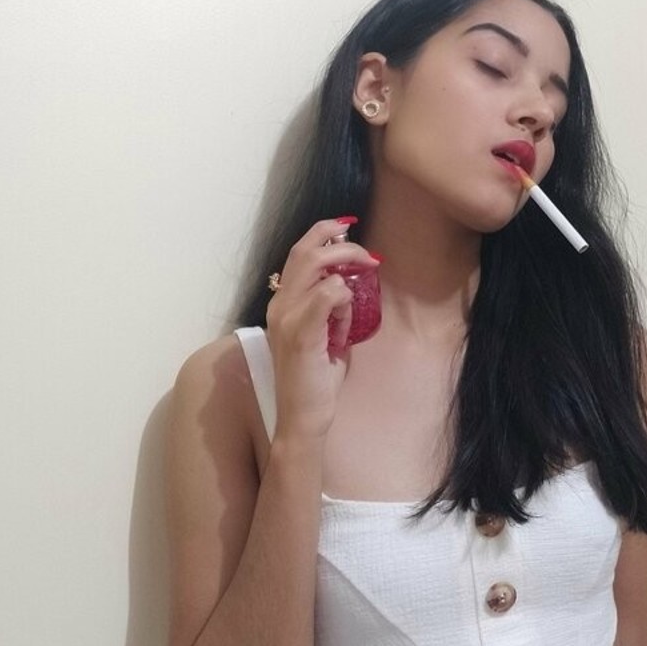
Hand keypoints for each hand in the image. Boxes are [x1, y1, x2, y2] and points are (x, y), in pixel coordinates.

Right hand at [264, 218, 378, 438]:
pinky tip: (349, 312)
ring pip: (315, 266)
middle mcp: (279, 306)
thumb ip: (334, 310)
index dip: (322, 234)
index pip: (298, 253)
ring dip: (346, 265)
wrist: (303, 417)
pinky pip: (324, 296)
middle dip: (340, 242)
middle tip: (367, 253)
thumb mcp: (327, 336)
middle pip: (305, 251)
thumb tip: (351, 287)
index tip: (347, 228)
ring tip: (367, 274)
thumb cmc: (316, 380)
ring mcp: (286, 319)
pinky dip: (342, 295)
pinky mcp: (300, 334)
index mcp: (282, 304)